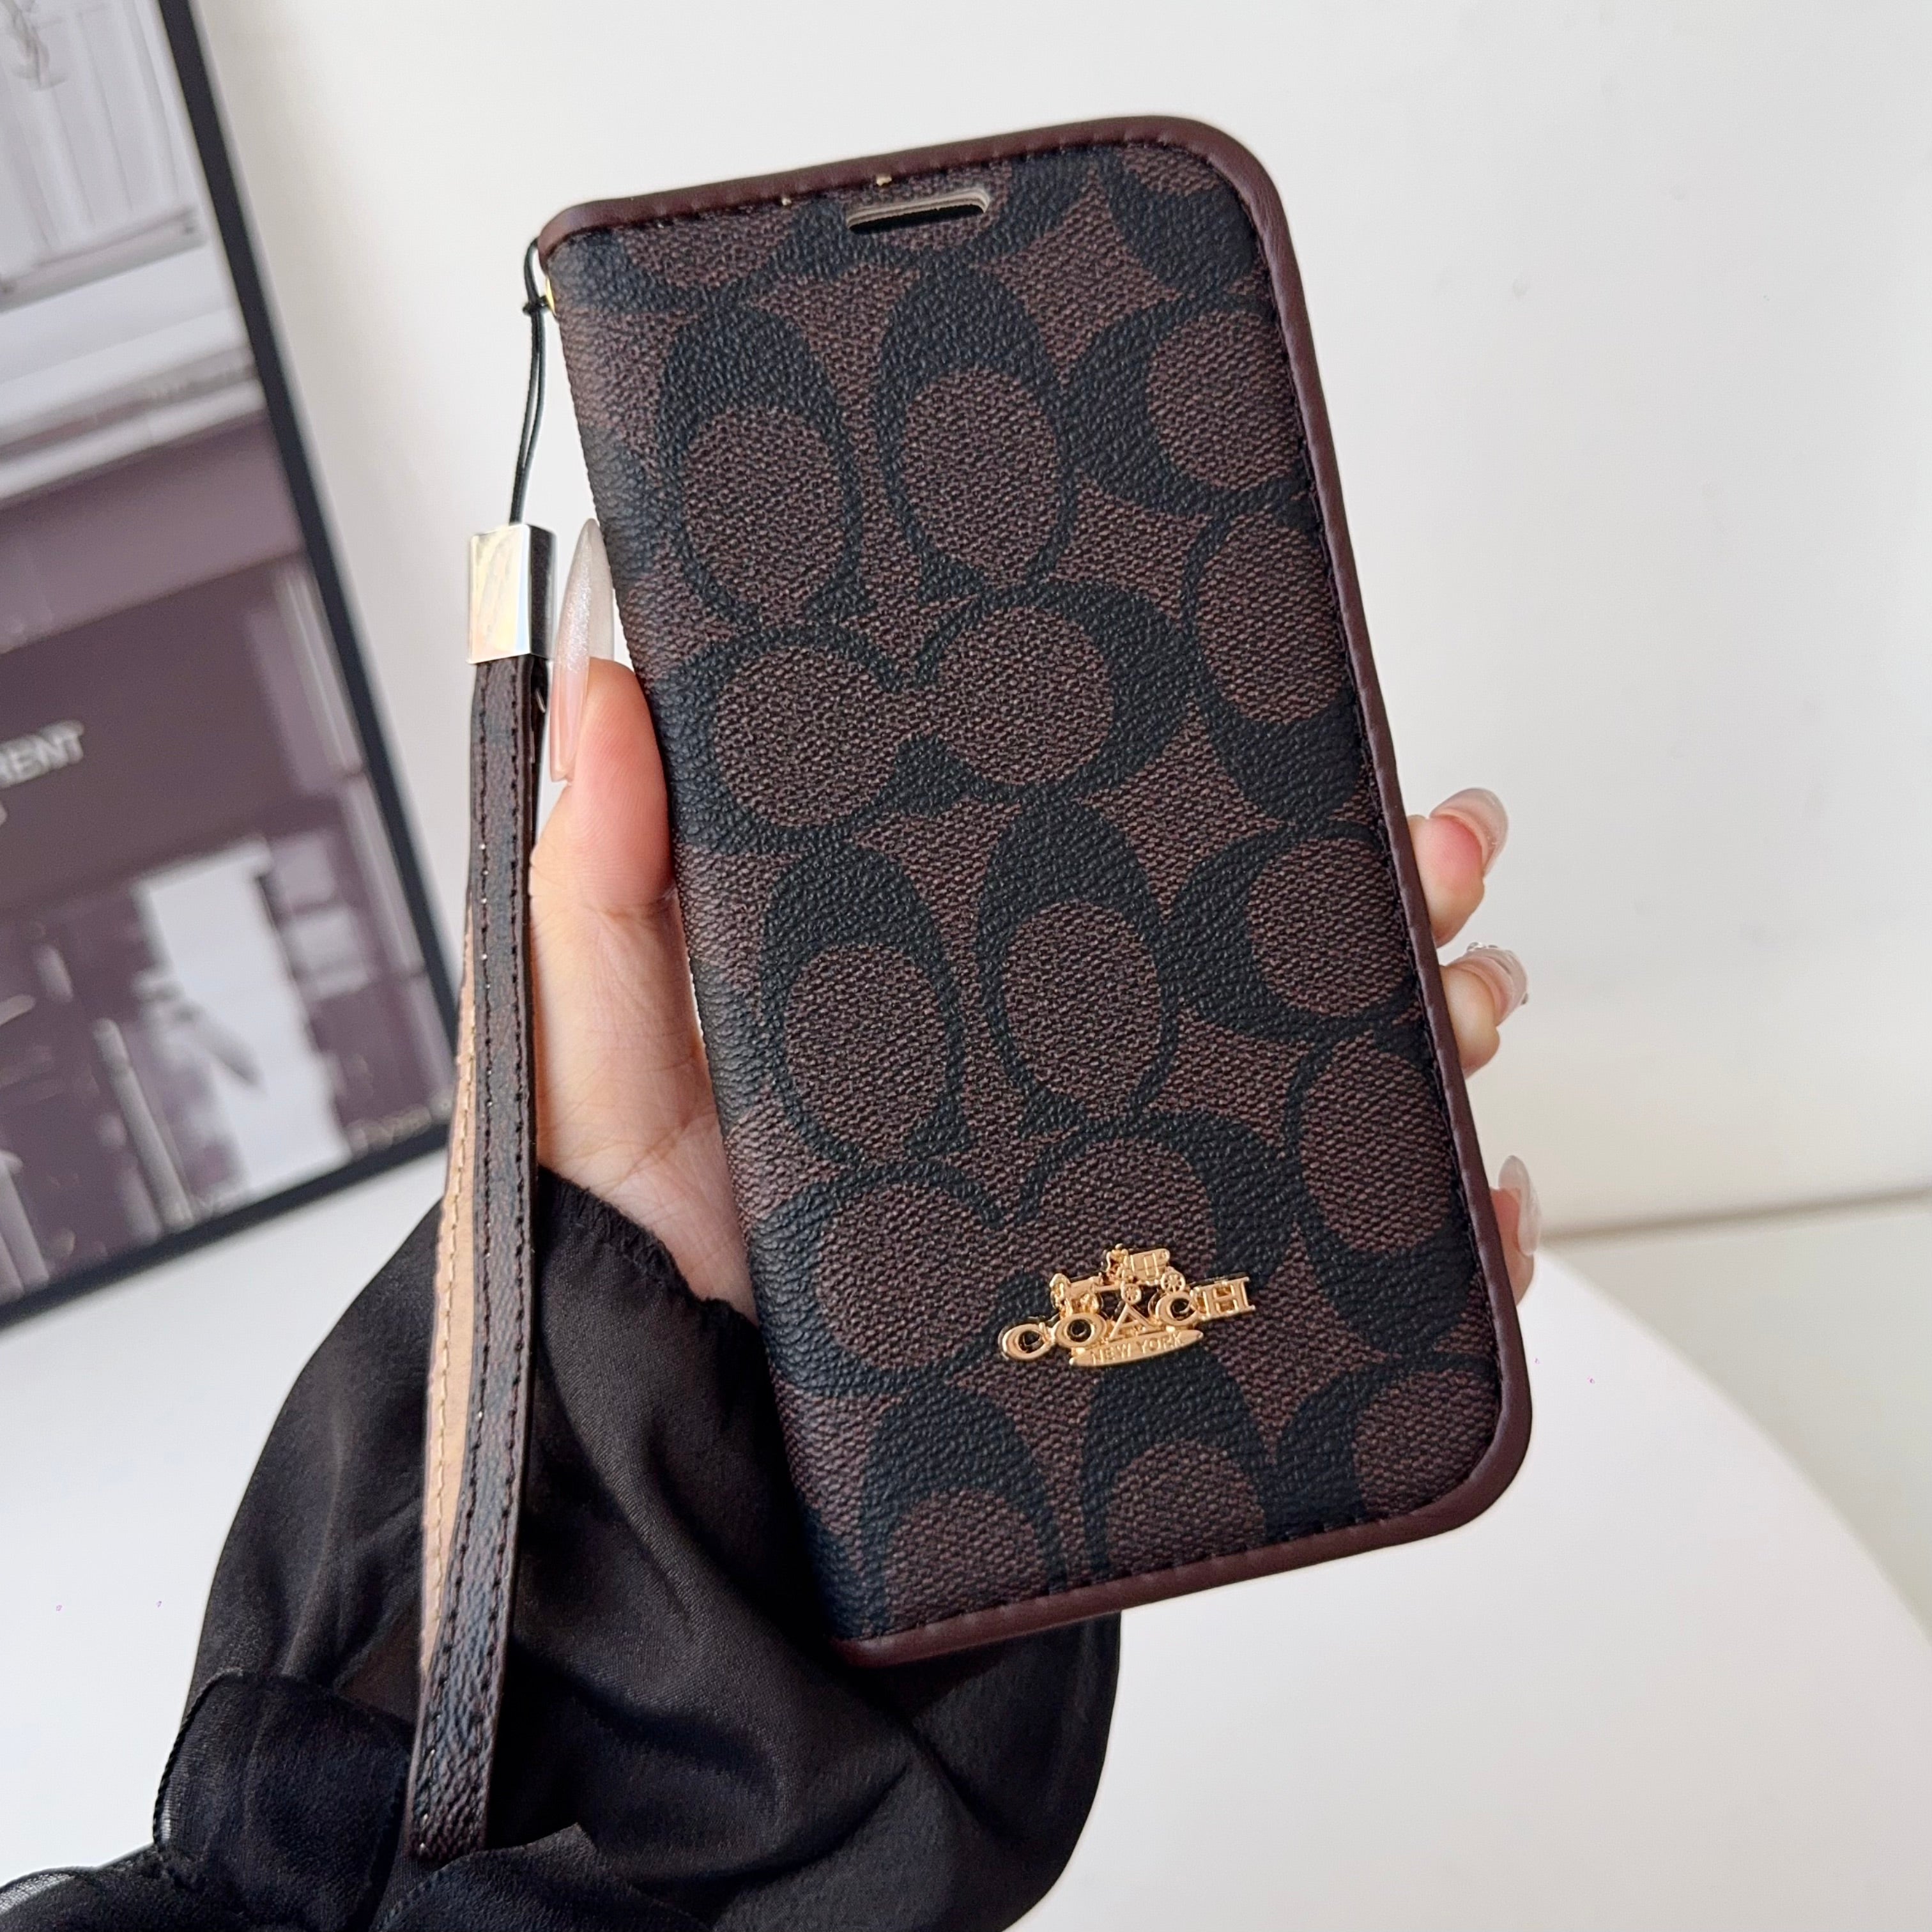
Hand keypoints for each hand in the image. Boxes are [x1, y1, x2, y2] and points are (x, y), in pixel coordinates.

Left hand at [531, 525, 1538, 1319]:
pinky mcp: (1155, 1321)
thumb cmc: (623, 1261)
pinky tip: (1485, 1201)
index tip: (1296, 719)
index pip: (1110, 855)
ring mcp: (1114, 1193)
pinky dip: (1439, 1234)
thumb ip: (598, 881)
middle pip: (1252, 956)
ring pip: (1320, 1085)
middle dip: (1377, 890)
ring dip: (1431, 1025)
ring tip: (1473, 999)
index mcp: (946, 981)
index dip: (1217, 781)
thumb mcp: (586, 1052)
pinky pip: (1333, 1271)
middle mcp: (1052, 1076)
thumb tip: (610, 679)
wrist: (677, 1483)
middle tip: (1439, 849)